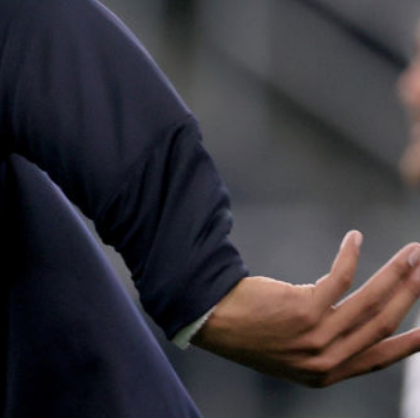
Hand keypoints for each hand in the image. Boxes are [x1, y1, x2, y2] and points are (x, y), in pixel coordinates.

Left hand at [193, 231, 419, 386]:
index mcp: (326, 372)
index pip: (381, 357)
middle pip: (384, 323)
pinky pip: (340, 279)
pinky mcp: (302, 311)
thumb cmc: (250, 330)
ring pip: (370, 302)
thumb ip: (327, 344)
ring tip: (413, 251)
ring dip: (396, 273)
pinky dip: (350, 256)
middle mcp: (325, 359)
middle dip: (412, 293)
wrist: (210, 322)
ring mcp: (315, 337)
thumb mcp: (292, 351)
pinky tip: (354, 238)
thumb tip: (361, 318)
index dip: (412, 343)